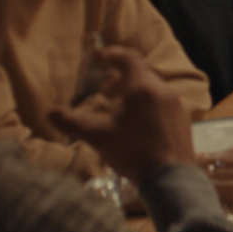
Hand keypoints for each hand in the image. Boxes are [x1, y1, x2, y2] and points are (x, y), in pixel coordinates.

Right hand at [48, 46, 194, 182]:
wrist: (170, 176)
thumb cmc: (133, 152)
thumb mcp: (97, 136)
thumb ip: (72, 122)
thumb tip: (50, 112)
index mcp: (142, 88)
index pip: (130, 59)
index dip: (115, 55)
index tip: (103, 57)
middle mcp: (163, 90)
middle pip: (141, 74)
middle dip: (122, 79)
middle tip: (106, 92)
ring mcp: (176, 104)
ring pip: (153, 88)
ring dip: (135, 92)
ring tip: (119, 109)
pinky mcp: (183, 118)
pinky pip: (163, 102)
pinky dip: (148, 104)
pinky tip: (138, 123)